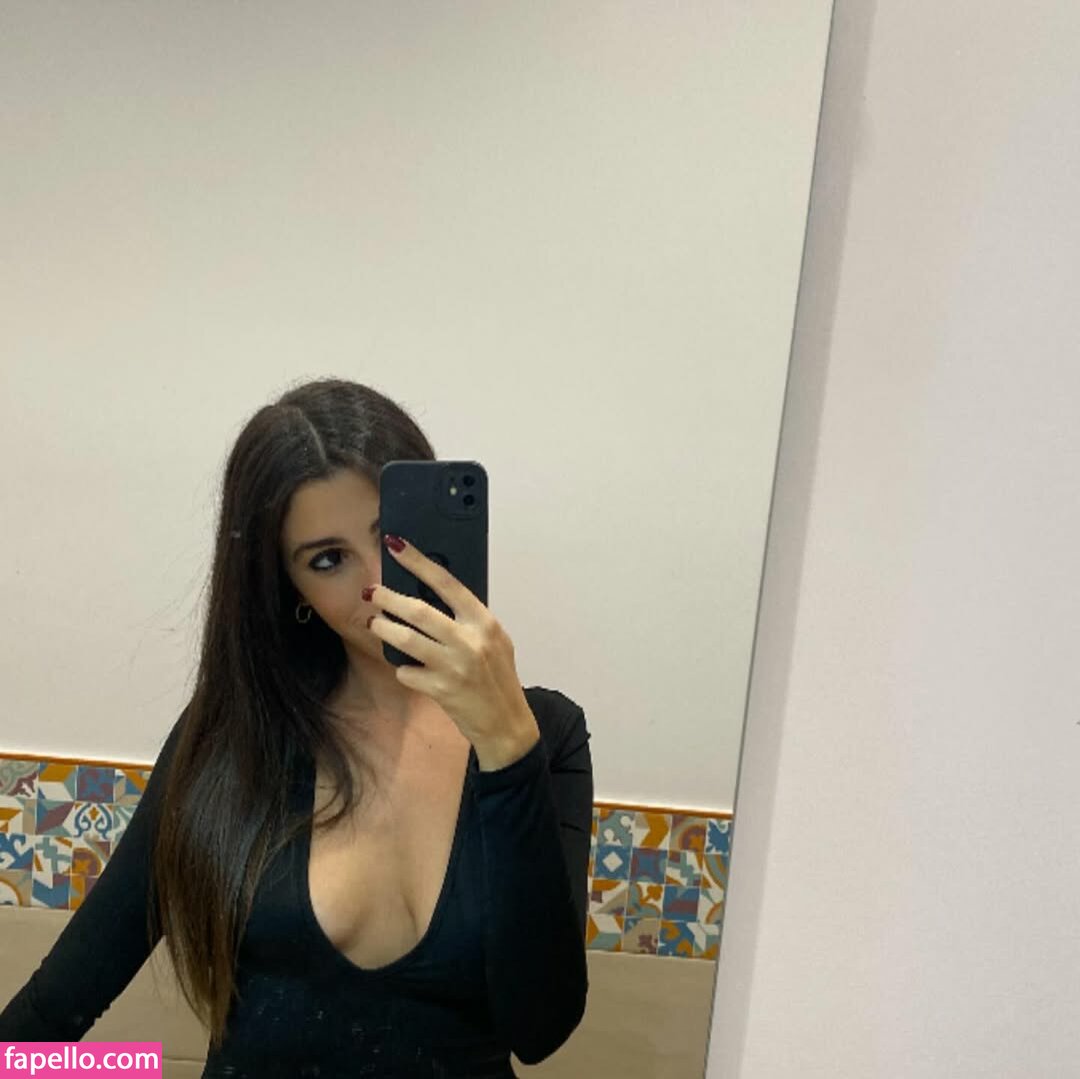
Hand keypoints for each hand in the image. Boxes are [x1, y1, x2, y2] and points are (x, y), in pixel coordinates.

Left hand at [365, 534, 539, 766]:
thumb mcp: (494, 641)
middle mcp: (470, 641)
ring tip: (374, 622)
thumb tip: (432, 597)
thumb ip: (468, 621)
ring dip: (385, 628)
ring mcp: (454, 667)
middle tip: (371, 592)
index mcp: (484, 623)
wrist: (506, 722)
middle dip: (389, 598)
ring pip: (406, 640)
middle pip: (419, 611)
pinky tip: (405, 668)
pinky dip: (402, 669)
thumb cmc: (498, 678)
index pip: (447, 583)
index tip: (396, 546)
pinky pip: (407, 672)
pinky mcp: (440, 690)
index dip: (419, 562)